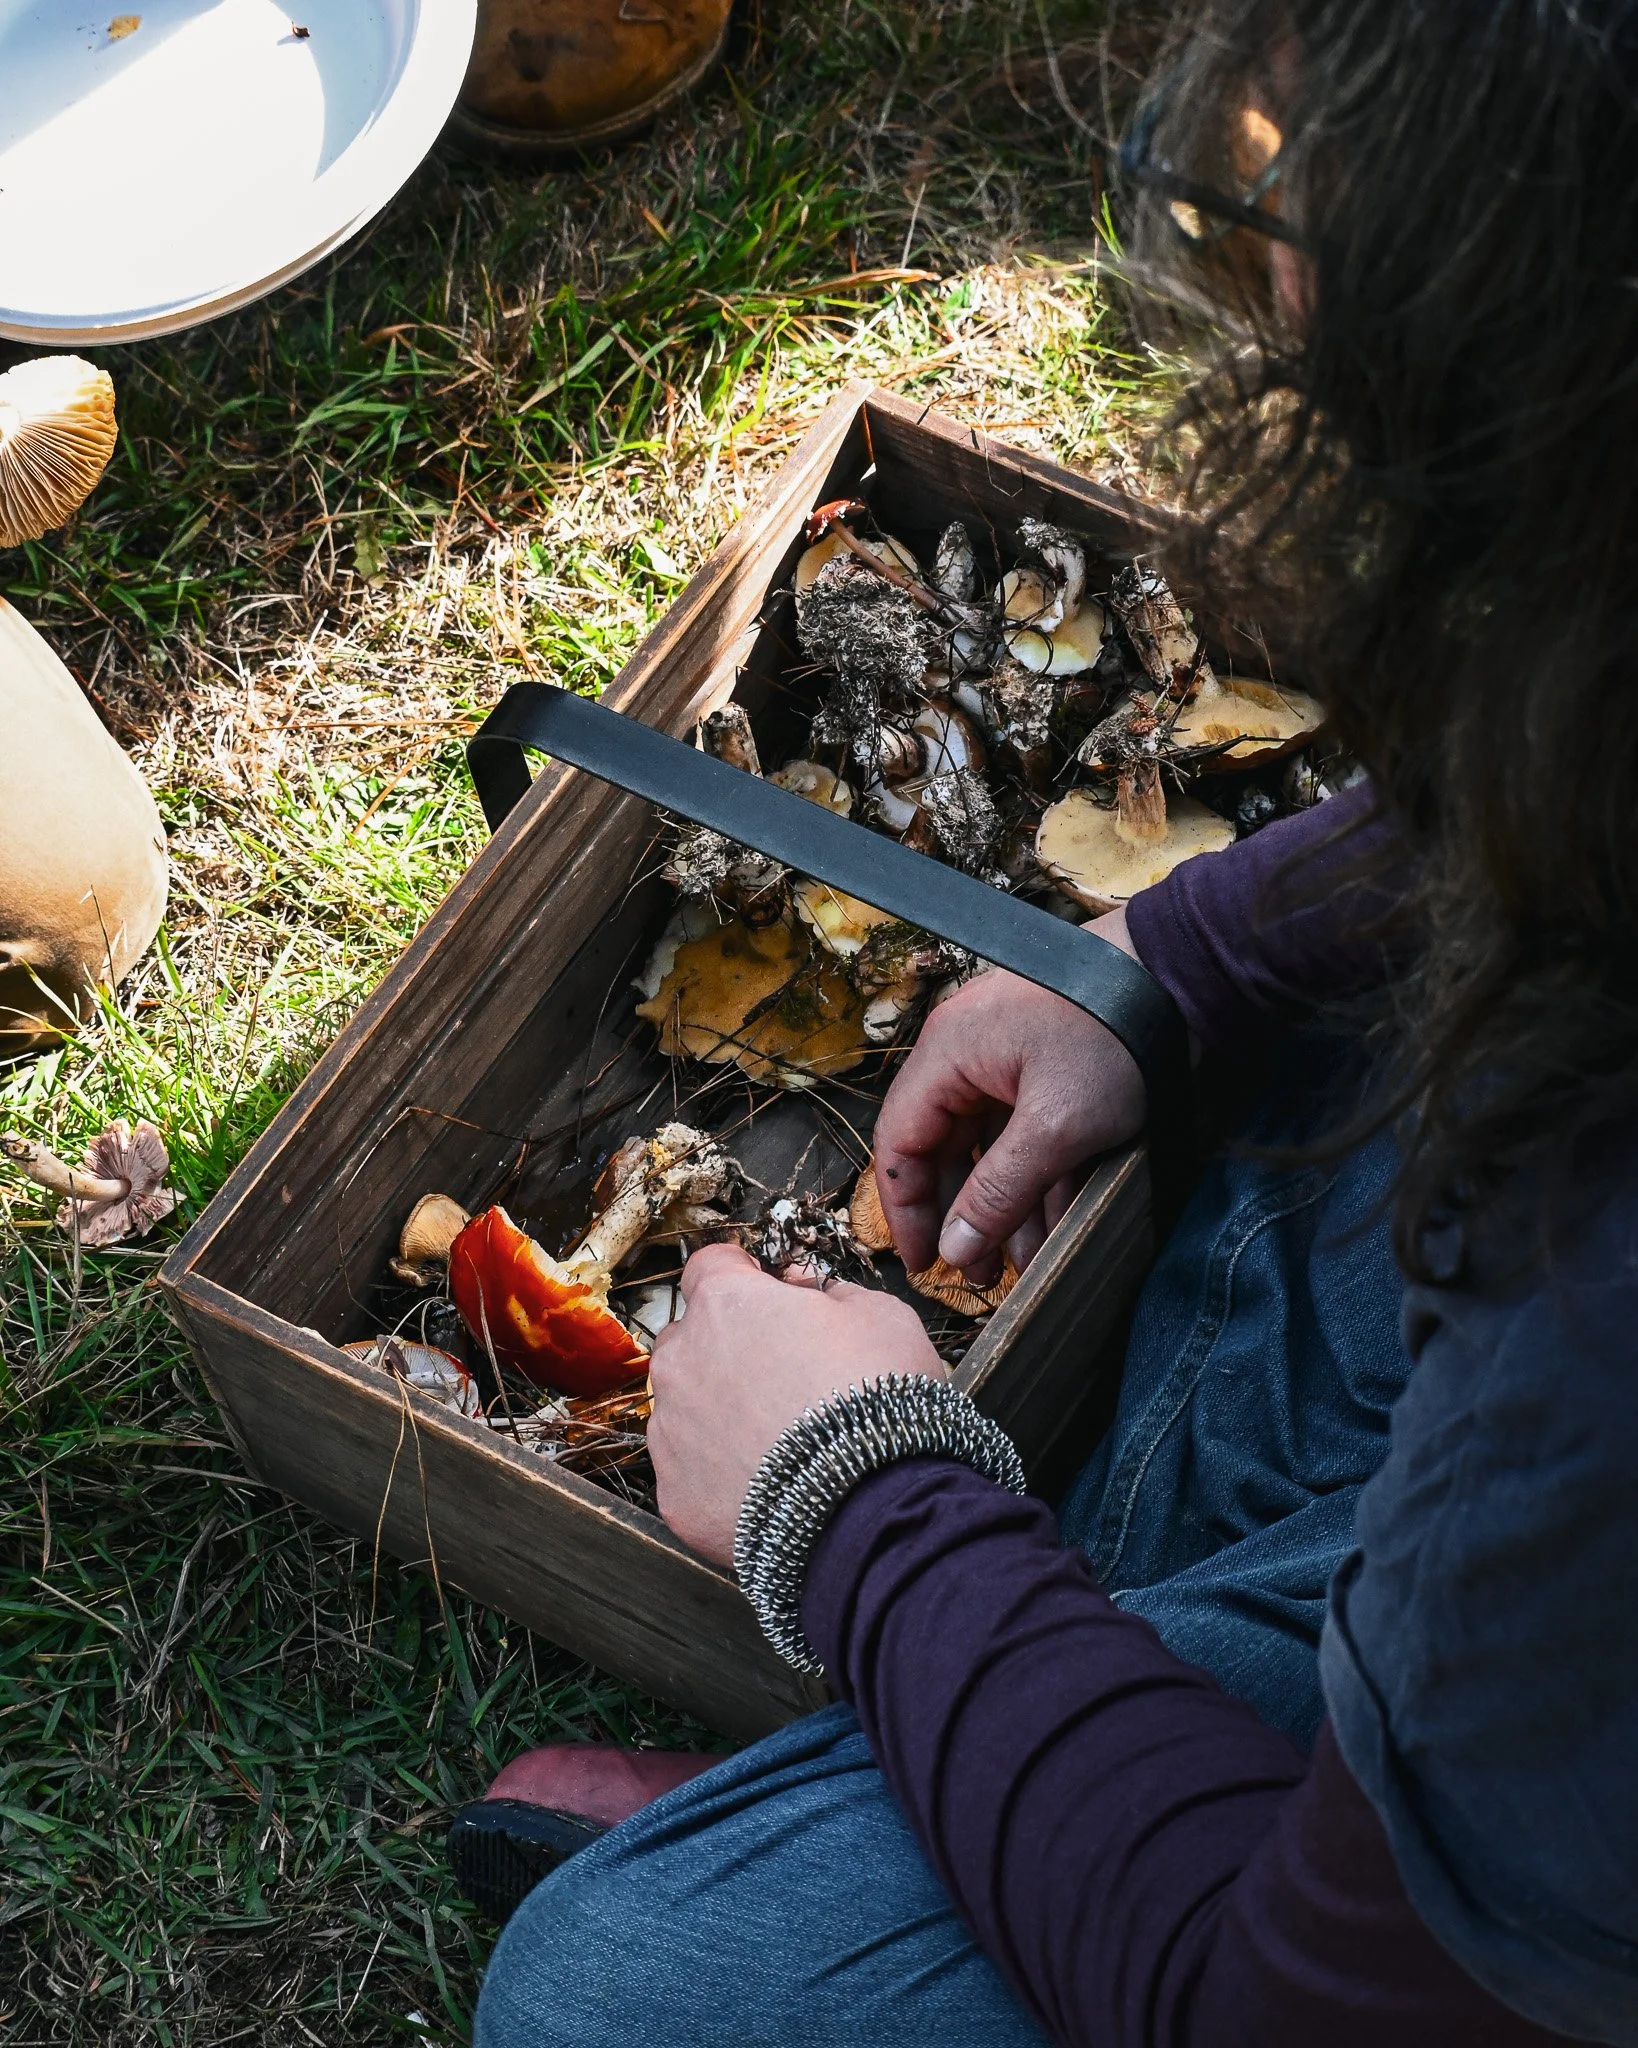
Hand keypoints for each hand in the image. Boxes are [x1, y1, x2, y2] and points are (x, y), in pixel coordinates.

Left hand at [647, 1242, 944, 1565]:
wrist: (871, 1505)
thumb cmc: (877, 1400)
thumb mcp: (883, 1316)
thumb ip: (835, 1292)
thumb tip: (811, 1291)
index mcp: (727, 1304)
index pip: (711, 1266)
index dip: (742, 1276)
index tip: (765, 1292)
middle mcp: (683, 1360)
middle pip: (691, 1337)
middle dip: (728, 1347)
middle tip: (782, 1375)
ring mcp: (672, 1431)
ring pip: (685, 1407)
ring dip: (720, 1413)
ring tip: (779, 1441)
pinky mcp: (674, 1495)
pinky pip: (690, 1472)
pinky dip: (720, 1475)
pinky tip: (768, 1483)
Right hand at [872, 907, 1147, 1288]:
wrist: (1182, 974)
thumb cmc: (1113, 1036)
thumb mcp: (1055, 1127)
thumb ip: (999, 1192)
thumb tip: (953, 1248)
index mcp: (947, 1055)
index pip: (899, 1143)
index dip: (906, 1210)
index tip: (924, 1264)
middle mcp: (965, 1055)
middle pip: (943, 1150)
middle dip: (964, 1217)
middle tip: (980, 1274)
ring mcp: (1006, 1059)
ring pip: (989, 1147)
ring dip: (1005, 1205)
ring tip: (1026, 1260)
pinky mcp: (1045, 1065)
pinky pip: (1023, 1131)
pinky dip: (1036, 1176)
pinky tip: (1056, 1221)